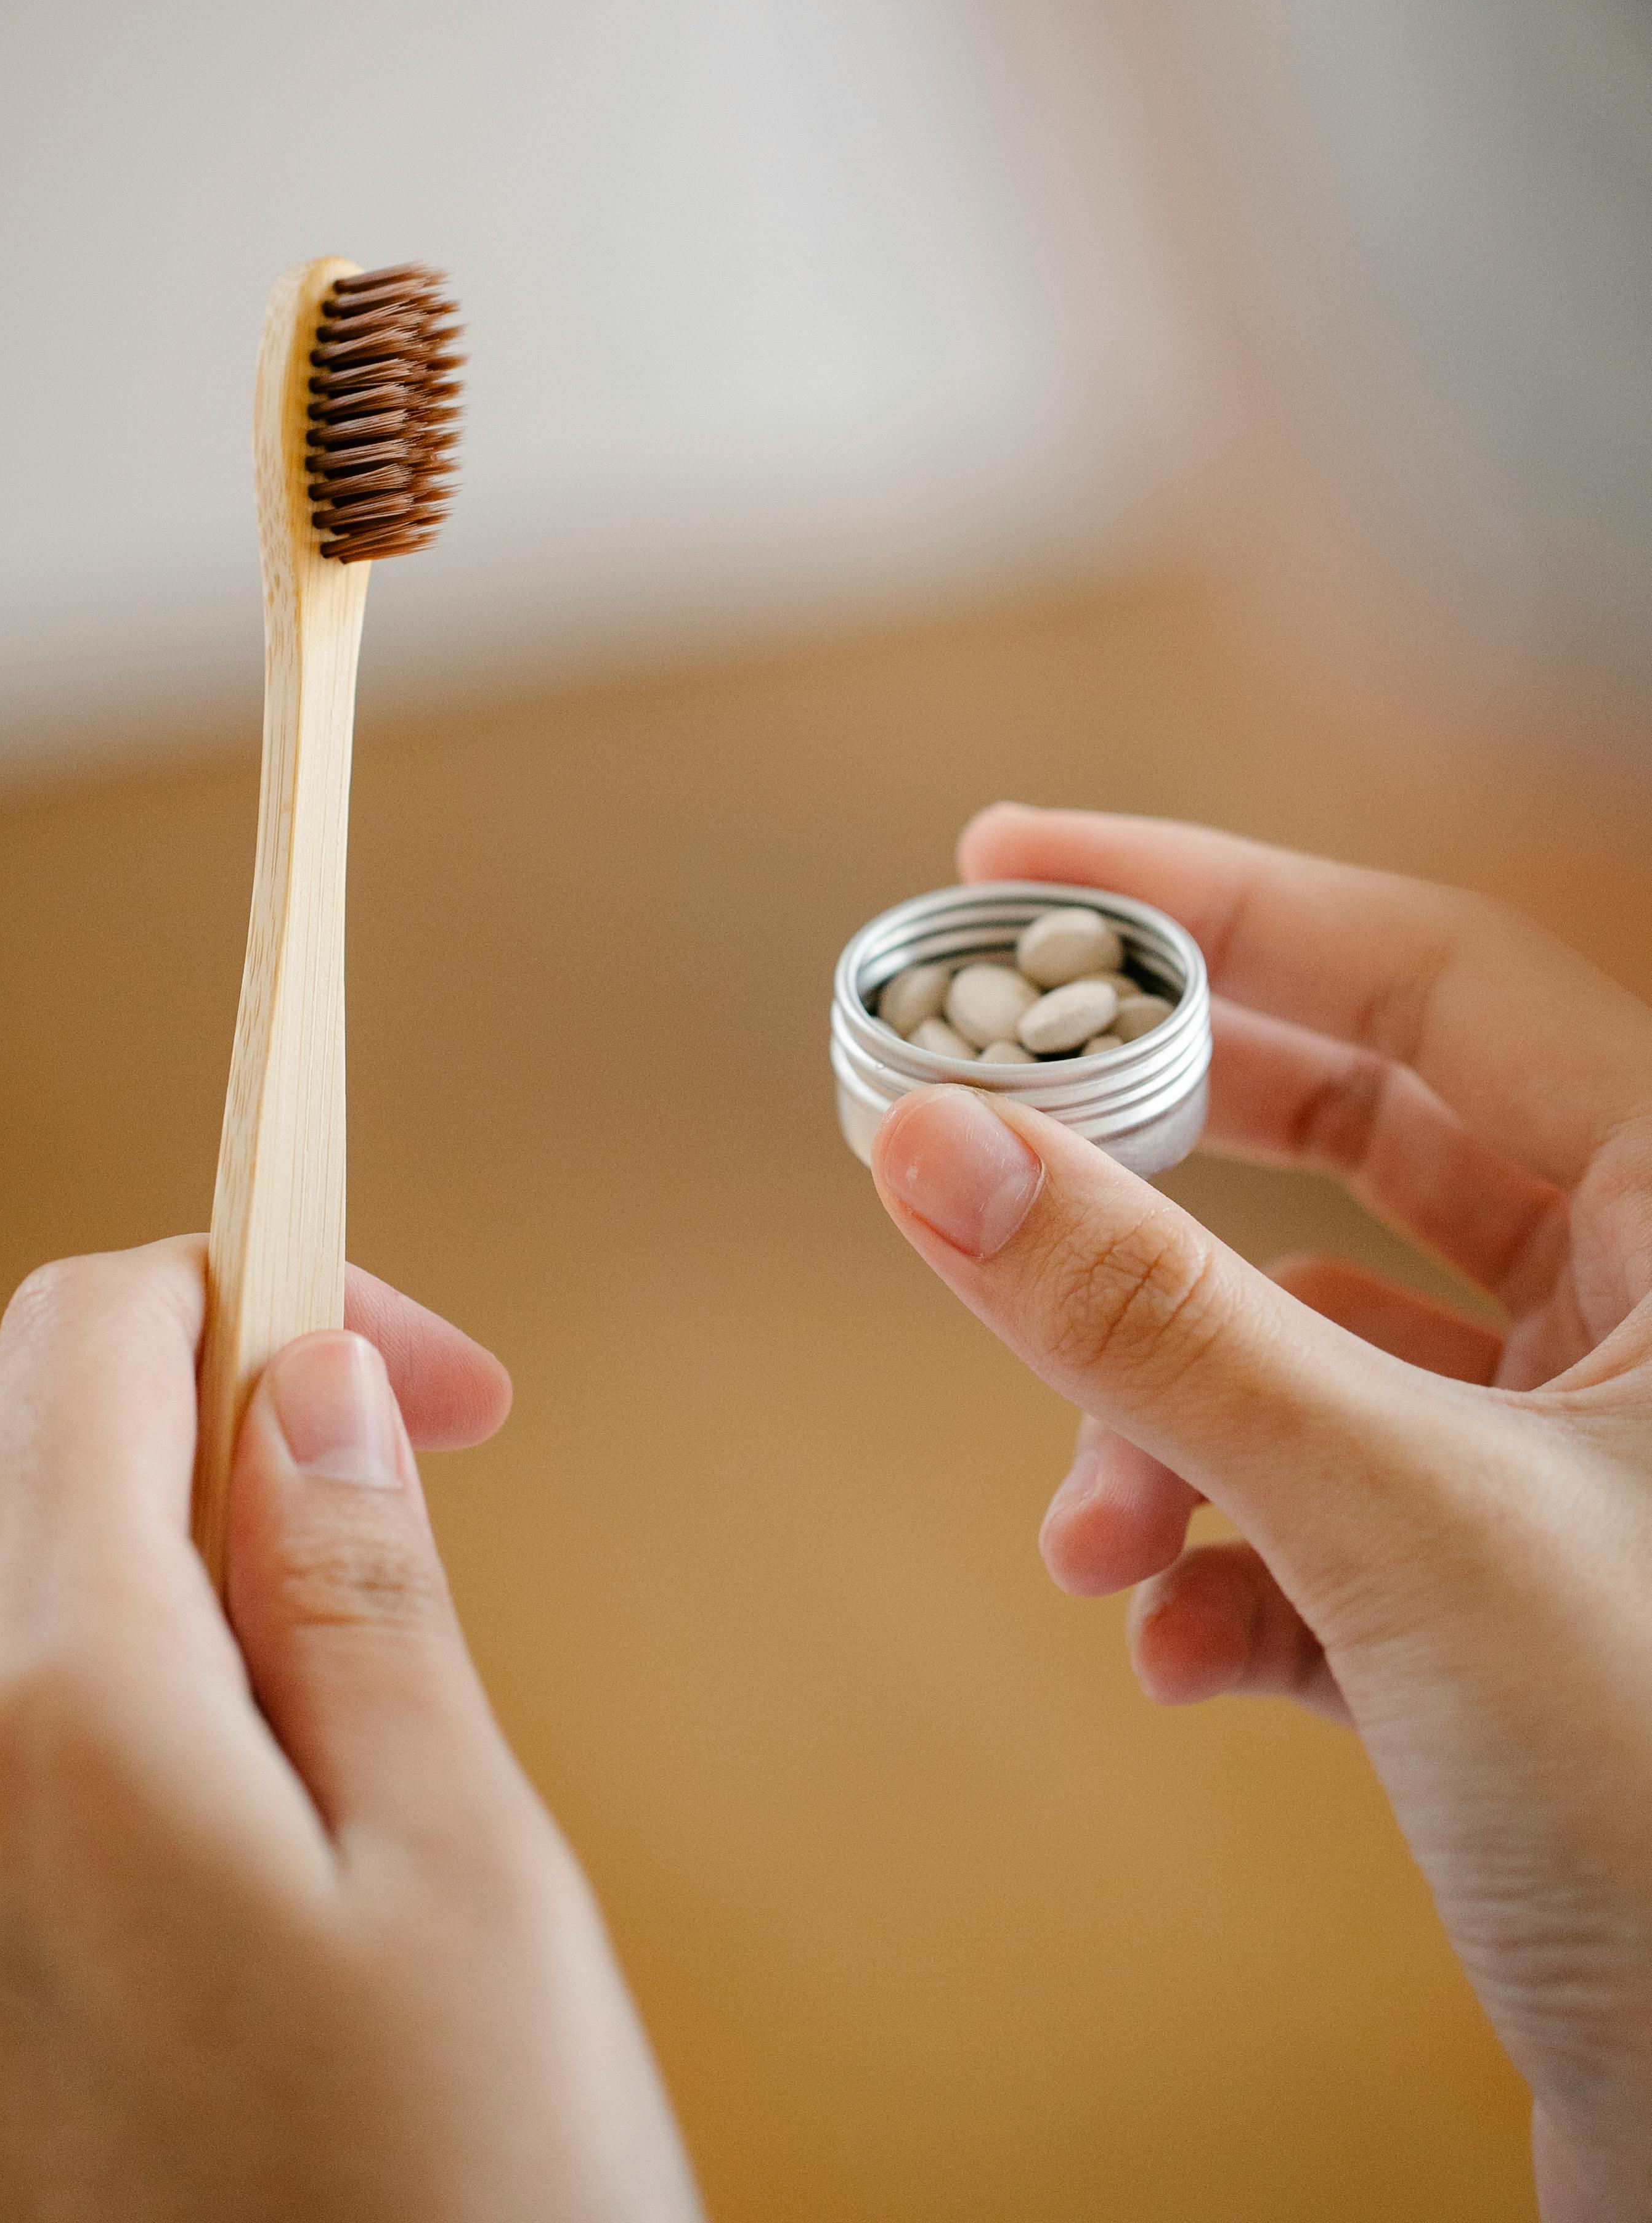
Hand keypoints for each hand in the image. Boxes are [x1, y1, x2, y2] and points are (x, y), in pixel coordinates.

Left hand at [0, 1241, 701, 2222]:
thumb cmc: (477, 2216)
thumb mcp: (468, 1856)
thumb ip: (356, 1585)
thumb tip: (301, 1373)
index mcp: (54, 1736)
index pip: (86, 1355)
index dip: (257, 1287)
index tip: (416, 1365)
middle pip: (84, 1558)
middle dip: (273, 1573)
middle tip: (450, 1730)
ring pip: (69, 1735)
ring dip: (230, 1750)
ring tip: (385, 1948)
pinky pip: (22, 1889)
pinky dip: (155, 1882)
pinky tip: (281, 2046)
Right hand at [872, 807, 1651, 2222]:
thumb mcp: (1402, 1523)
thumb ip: (1159, 1322)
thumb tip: (934, 1141)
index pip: (1425, 968)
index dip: (1207, 897)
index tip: (1007, 865)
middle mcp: (1650, 1316)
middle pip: (1356, 1144)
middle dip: (1154, 1172)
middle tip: (971, 1140)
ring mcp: (1589, 1458)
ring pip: (1318, 1350)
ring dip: (1167, 1424)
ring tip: (1095, 1538)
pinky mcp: (1527, 1600)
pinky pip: (1332, 1506)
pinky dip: (1228, 1560)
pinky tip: (1183, 1650)